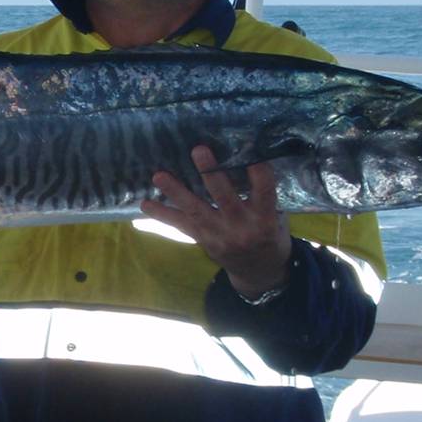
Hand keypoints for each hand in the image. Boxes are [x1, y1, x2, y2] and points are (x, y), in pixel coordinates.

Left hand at [142, 145, 291, 297]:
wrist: (259, 271)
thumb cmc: (270, 235)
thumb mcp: (277, 217)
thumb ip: (262, 196)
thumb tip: (245, 158)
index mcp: (265, 218)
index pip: (263, 191)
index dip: (258, 172)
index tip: (251, 151)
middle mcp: (241, 227)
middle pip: (224, 198)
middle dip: (211, 173)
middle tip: (199, 149)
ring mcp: (219, 235)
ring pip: (196, 211)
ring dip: (176, 192)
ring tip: (159, 176)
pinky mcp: (203, 240)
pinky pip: (181, 226)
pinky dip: (163, 214)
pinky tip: (145, 204)